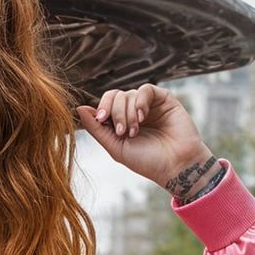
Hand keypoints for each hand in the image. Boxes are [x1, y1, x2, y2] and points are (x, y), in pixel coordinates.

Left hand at [76, 84, 212, 190]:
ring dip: (128, 113)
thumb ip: (97, 130)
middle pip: (115, 97)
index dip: (101, 109)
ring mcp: (149, 105)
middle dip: (116, 113)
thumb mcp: (116, 147)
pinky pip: (145, 89)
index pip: (105, 105)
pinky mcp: (164, 99)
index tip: (102, 120)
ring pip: (128, 94)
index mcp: (121, 123)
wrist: (175, 165)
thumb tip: (79, 109)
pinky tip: (143, 116)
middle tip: (123, 132)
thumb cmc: (147, 161)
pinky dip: (140, 101)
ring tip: (135, 131)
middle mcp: (134, 112)